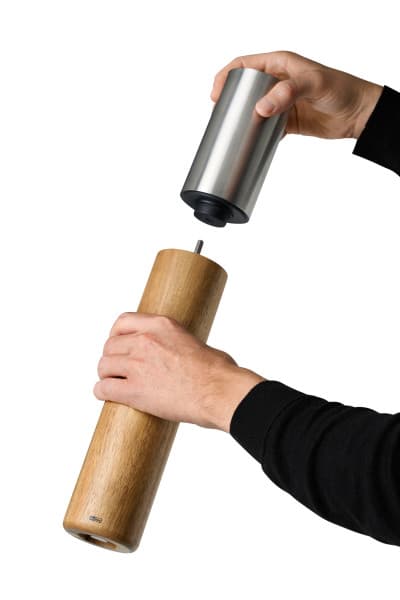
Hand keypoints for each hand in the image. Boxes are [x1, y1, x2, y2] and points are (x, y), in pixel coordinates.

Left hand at [93, 313, 264, 431]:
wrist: (219, 392)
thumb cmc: (217, 371)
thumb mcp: (194, 341)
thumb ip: (176, 343)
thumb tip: (176, 355)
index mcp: (160, 325)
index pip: (123, 321)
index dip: (116, 334)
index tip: (118, 343)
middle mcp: (145, 341)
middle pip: (110, 346)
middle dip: (112, 358)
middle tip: (118, 369)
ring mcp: (137, 365)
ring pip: (104, 366)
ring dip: (106, 375)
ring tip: (113, 382)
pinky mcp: (134, 391)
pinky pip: (104, 388)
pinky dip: (102, 392)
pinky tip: (107, 395)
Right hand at [211, 51, 382, 138]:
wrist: (358, 114)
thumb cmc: (341, 89)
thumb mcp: (313, 84)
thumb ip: (287, 93)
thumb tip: (260, 108)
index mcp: (280, 64)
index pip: (245, 65)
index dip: (227, 77)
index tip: (216, 94)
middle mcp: (278, 82)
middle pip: (245, 89)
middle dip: (231, 101)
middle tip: (221, 116)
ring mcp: (281, 103)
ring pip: (253, 110)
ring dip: (243, 120)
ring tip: (231, 130)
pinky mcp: (286, 122)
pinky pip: (265, 128)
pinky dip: (257, 134)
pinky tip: (252, 141)